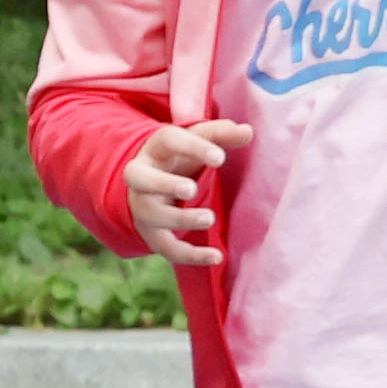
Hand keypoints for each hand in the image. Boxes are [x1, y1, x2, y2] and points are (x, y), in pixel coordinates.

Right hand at [125, 117, 255, 263]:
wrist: (158, 184)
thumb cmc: (183, 158)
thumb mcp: (200, 141)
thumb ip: (222, 135)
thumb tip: (248, 131)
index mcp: (156, 149)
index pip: (168, 140)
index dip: (192, 148)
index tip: (220, 158)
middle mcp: (142, 177)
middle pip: (139, 178)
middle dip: (163, 184)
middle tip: (192, 189)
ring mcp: (144, 207)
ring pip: (151, 215)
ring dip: (179, 219)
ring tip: (209, 218)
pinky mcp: (152, 234)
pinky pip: (166, 248)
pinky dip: (190, 255)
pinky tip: (216, 256)